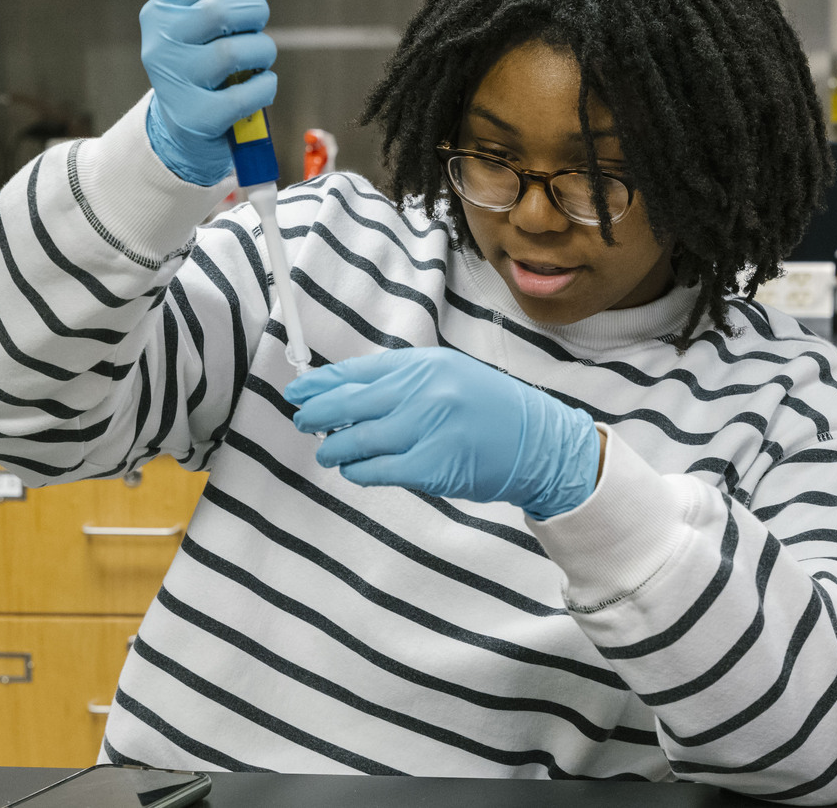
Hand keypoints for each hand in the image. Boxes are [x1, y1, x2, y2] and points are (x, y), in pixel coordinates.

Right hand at [138, 0, 277, 185]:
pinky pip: (252, 90)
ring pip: (240, 50)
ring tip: (258, 58)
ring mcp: (177, 82)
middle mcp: (160, 44)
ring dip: (264, 51)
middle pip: (224, 11)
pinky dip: (267, 85)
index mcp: (159, 11)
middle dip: (256, 15)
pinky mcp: (199, 116)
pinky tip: (259, 85)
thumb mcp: (192, 10)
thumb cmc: (197, 57)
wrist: (184, 127)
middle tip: (259, 26)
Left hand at [285, 348, 601, 519]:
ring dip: (335, 448)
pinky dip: (358, 471)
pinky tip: (353, 470)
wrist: (538, 443)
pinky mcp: (431, 466)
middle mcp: (424, 391)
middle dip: (317, 414)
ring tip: (328, 451)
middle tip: (302, 420)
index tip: (298, 390)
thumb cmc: (490, 411)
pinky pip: (377, 470)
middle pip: (349, 403)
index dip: (322, 383)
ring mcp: (427, 428)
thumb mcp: (449, 377)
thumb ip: (403, 382)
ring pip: (357, 440)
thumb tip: (346, 394)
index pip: (359, 371)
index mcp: (425, 365)